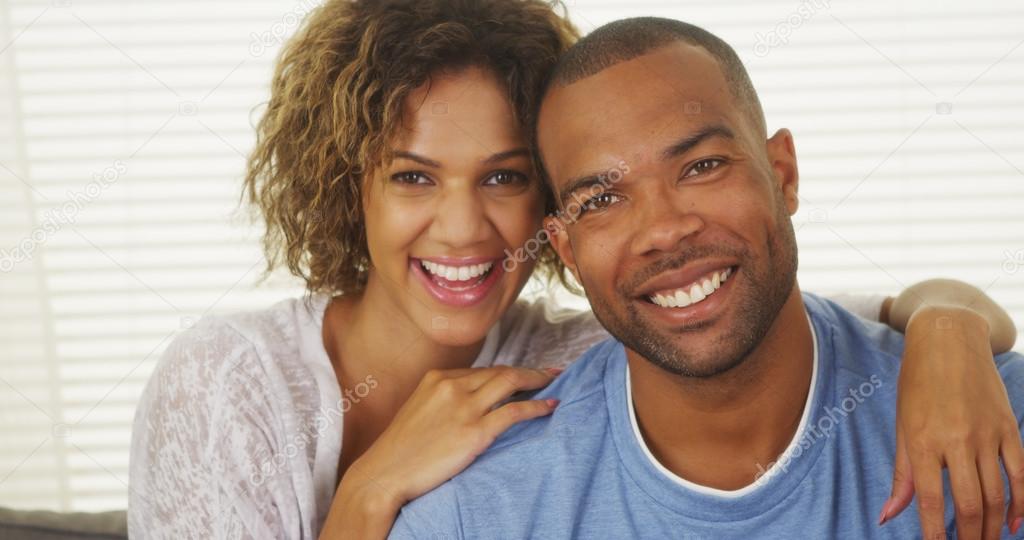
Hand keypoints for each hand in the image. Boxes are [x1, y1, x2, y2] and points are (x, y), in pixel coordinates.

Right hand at [323, 366, 560, 538]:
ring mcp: (464, 407)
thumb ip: (443, 401)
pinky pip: (514, 412)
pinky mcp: (474, 431)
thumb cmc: (399, 450)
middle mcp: (452, 386)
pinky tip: (550, 406)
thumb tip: (468, 405)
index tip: (524, 374)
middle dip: (529, 371)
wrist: (384, 474)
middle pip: (500, 371)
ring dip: (538, 380)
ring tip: (555, 381)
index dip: (507, 372)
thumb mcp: (418, 411)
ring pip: (510, 383)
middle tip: (552, 372)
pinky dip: (536, 407)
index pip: (482, 370)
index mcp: (437, 378)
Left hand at [880, 306, 1023, 539]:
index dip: (934, 532)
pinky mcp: (1009, 427)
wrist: (949, 340)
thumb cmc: (917, 383)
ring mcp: (987, 434)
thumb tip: (888, 516)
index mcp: (923, 440)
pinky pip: (1020, 473)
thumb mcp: (902, 425)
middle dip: (970, 536)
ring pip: (997, 494)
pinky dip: (1020, 502)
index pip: (929, 499)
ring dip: (993, 526)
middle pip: (970, 503)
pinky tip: (1014, 523)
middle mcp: (957, 440)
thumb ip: (901, 475)